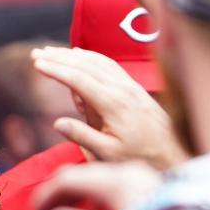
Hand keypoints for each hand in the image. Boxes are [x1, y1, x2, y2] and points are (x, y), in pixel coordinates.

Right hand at [31, 46, 187, 170]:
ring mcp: (129, 85)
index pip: (79, 79)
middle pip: (85, 65)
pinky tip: (79, 55)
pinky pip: (109, 65)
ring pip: (97, 62)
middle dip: (58, 58)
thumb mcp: (109, 154)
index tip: (37, 64)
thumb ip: (82, 137)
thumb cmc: (140, 156)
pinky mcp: (133, 86)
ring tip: (51, 52)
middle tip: (36, 53)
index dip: (56, 70)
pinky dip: (90, 57)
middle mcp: (122, 88)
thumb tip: (57, 123)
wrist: (174, 151)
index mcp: (113, 104)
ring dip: (72, 55)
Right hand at [32, 161, 161, 209]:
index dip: (46, 194)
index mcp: (116, 183)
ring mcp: (140, 175)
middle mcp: (128, 172)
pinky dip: (94, 191)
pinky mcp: (148, 182)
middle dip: (59, 192)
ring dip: (76, 192)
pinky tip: (90, 208)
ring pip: (96, 175)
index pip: (68, 179)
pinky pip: (111, 179)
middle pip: (81, 174)